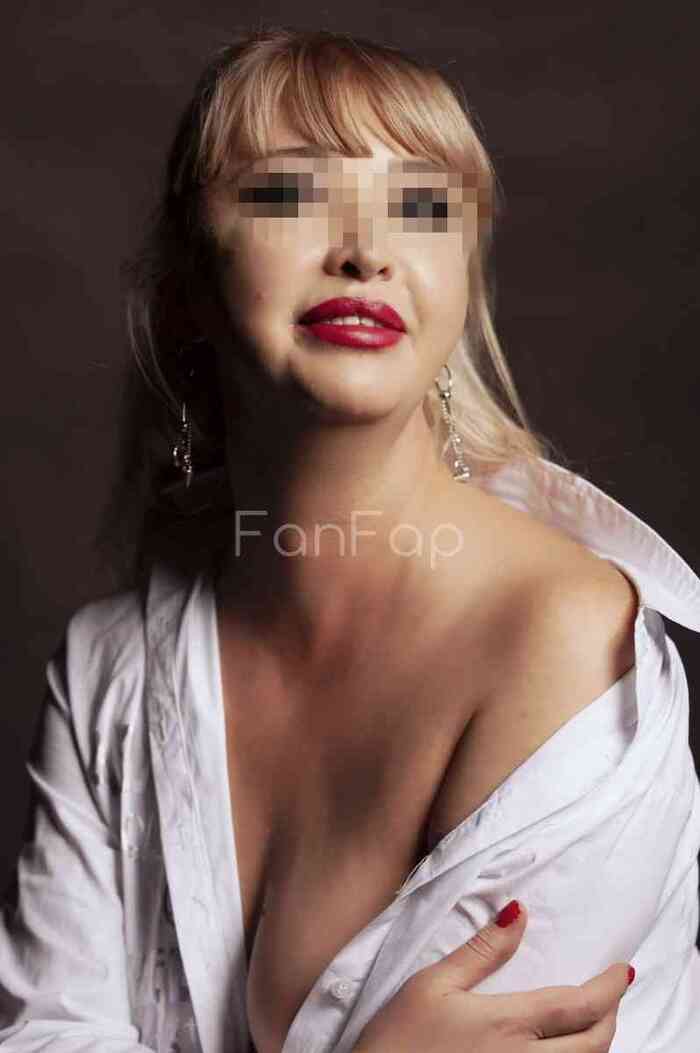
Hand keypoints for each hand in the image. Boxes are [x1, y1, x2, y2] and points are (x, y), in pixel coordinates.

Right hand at [352, 900, 632, 1051]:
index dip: (609, 988)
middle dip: (611, 1017)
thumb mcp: (432, 984)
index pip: (579, 1006)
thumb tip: (519, 912)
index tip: (624, 970)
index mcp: (508, 1025)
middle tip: (611, 993)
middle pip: (594, 1045)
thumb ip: (482, 951)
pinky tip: (562, 1050)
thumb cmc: (397, 1039)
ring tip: (591, 1020)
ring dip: (596, 1044)